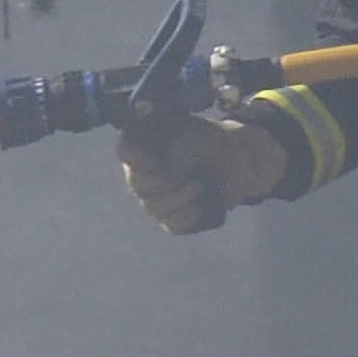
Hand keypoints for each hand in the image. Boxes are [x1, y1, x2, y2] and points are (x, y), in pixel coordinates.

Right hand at [118, 117, 285, 235]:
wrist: (233, 159)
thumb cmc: (209, 139)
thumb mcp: (195, 131)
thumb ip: (178, 142)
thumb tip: (169, 165)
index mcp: (142, 146)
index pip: (124, 150)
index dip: (133, 157)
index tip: (155, 161)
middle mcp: (142, 174)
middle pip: (136, 184)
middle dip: (162, 182)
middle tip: (187, 174)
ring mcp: (155, 198)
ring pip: (154, 207)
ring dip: (178, 198)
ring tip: (199, 186)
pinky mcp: (172, 218)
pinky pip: (172, 225)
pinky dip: (187, 216)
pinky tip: (199, 206)